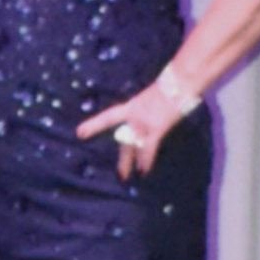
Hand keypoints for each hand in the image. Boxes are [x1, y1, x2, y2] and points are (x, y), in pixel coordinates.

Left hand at [76, 78, 195, 181]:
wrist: (179, 82)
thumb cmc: (171, 86)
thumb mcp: (154, 96)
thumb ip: (149, 107)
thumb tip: (152, 114)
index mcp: (132, 106)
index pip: (109, 117)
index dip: (94, 125)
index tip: (79, 133)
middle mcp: (134, 115)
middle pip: (121, 138)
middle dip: (116, 152)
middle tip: (108, 167)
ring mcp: (143, 122)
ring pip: (131, 146)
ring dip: (128, 162)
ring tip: (124, 177)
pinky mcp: (155, 128)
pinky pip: (147, 149)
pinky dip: (145, 161)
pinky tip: (143, 171)